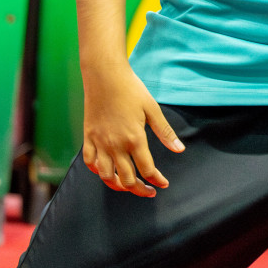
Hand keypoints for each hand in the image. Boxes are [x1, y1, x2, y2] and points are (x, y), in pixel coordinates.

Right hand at [81, 61, 183, 196]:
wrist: (105, 76)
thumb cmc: (131, 90)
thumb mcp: (152, 109)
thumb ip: (165, 132)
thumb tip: (180, 150)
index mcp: (134, 139)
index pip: (147, 169)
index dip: (157, 180)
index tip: (163, 184)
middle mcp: (115, 145)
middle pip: (126, 179)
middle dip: (139, 189)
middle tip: (149, 191)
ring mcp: (99, 143)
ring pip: (106, 176)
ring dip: (118, 185)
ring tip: (128, 186)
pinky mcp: (88, 138)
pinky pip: (90, 162)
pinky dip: (98, 171)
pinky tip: (106, 172)